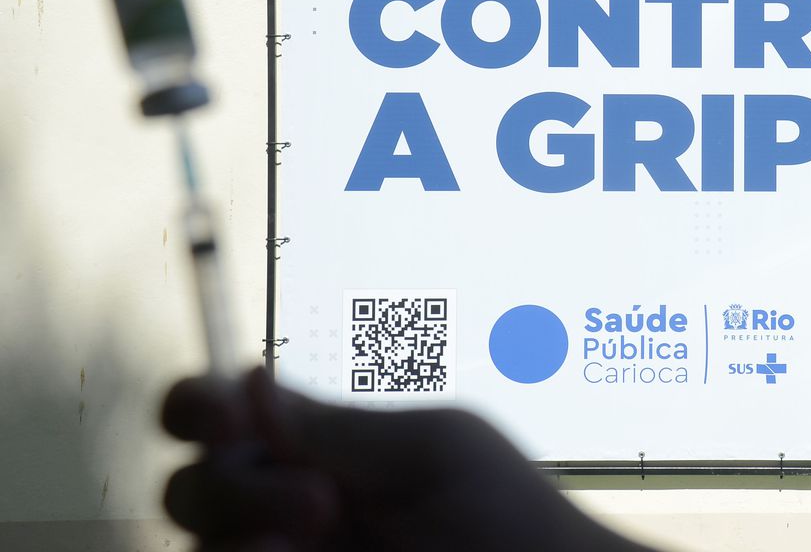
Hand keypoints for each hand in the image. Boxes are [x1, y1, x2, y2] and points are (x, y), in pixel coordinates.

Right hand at [161, 368, 649, 550]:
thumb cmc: (511, 518)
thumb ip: (340, 427)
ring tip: (320, 537)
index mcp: (316, 448)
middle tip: (322, 503)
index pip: (214, 414)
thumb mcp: (436, 451)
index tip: (222, 417)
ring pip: (202, 547)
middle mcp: (285, 508)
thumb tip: (249, 382)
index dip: (196, 407)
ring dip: (242, 533)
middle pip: (192, 489)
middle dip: (233, 489)